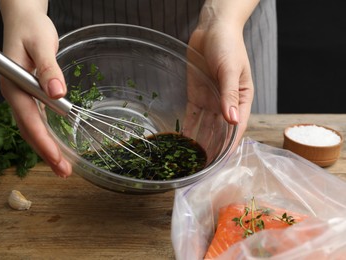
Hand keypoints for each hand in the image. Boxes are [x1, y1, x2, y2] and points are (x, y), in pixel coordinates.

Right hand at [0, 2, 71, 176]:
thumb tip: (58, 94)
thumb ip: (49, 69)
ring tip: (62, 167)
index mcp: (14, 85)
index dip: (43, 141)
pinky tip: (57, 147)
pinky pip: (38, 119)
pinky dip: (47, 135)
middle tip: (64, 172)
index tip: (58, 159)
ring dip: (47, 148)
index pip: (29, 120)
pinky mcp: (31, 95)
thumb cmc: (30, 27)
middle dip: (46, 153)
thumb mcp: (41, 44)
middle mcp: (16, 95)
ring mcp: (22, 96)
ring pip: (33, 128)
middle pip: (29, 130)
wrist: (24, 19)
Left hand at [186, 6, 254, 149]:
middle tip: (202, 165)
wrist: (212, 29)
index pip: (236, 128)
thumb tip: (232, 121)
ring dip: (199, 141)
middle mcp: (225, 103)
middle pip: (219, 130)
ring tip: (190, 158)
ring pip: (205, 126)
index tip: (222, 161)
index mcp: (241, 99)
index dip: (229, 145)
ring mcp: (210, 100)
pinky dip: (188, 127)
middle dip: (212, 147)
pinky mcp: (196, 95)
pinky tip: (182, 139)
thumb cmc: (228, 46)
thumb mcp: (231, 70)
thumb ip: (230, 94)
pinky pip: (192, 115)